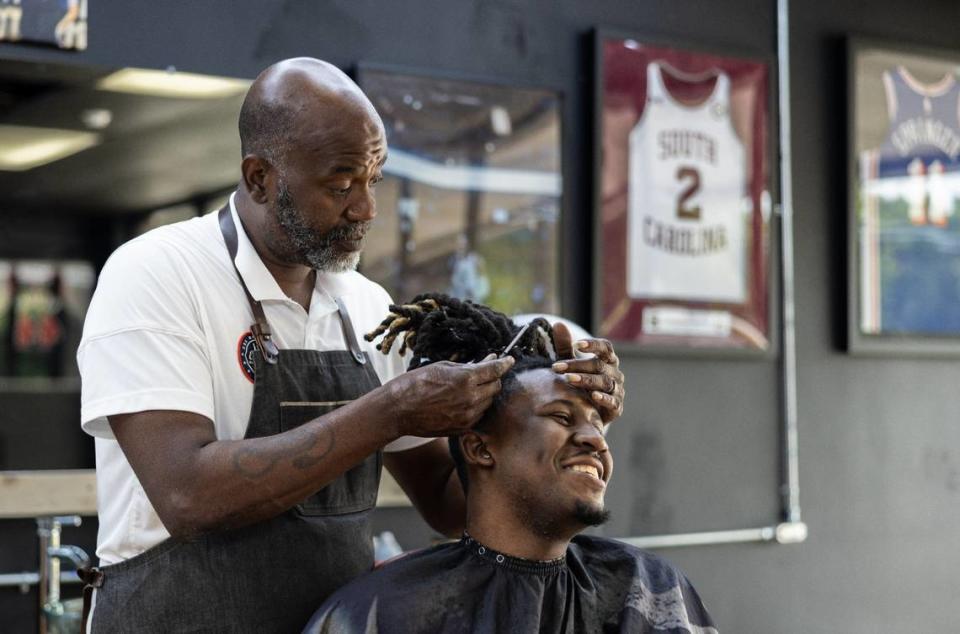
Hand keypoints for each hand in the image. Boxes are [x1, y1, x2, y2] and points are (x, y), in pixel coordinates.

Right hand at [388, 356, 514, 436]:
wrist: (399, 410)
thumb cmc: (416, 383)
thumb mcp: (442, 367)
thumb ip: (467, 367)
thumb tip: (484, 363)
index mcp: (466, 379)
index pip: (495, 370)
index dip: (504, 363)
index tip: (509, 360)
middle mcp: (471, 398)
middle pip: (495, 387)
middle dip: (494, 378)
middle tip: (487, 372)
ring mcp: (468, 416)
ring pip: (488, 402)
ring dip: (485, 393)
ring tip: (471, 387)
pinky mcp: (462, 428)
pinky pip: (478, 415)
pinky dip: (477, 407)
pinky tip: (465, 401)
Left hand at [551, 322, 623, 422]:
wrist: (590, 413)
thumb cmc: (582, 384)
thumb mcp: (572, 364)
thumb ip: (565, 346)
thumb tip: (557, 323)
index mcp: (608, 360)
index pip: (605, 348)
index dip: (593, 345)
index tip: (576, 345)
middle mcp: (615, 373)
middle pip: (599, 365)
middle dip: (577, 365)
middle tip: (557, 367)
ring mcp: (617, 390)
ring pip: (604, 382)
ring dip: (586, 380)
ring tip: (568, 379)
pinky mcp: (617, 407)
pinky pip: (613, 402)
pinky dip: (604, 398)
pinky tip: (593, 396)